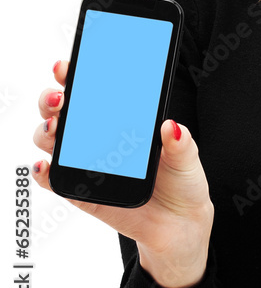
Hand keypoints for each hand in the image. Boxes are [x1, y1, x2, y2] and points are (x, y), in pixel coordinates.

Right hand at [32, 59, 214, 287]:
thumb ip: (180, 142)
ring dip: (47, 131)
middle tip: (62, 98)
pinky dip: (46, 172)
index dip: (76, 75)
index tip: (69, 64)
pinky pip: (57, 181)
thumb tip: (171, 126)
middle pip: (62, 112)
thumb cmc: (181, 181)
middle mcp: (98, 138)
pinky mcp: (83, 193)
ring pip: (52, 141)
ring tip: (57, 128)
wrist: (180, 223)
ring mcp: (87, 164)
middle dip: (53, 99)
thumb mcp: (187, 157)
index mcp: (123, 121)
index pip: (93, 91)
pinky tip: (47, 164)